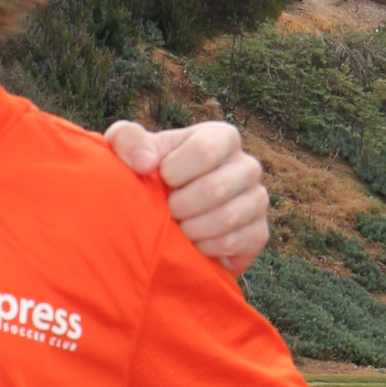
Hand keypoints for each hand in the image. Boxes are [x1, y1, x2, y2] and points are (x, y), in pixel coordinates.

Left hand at [105, 118, 268, 271]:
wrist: (164, 222)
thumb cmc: (149, 177)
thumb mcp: (128, 152)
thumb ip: (127, 139)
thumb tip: (145, 163)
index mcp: (221, 138)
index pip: (205, 149)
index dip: (174, 172)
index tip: (160, 180)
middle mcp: (246, 165)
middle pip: (216, 188)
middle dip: (179, 207)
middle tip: (166, 212)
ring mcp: (256, 199)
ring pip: (227, 217)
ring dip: (190, 229)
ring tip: (177, 228)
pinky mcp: (258, 233)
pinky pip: (234, 242)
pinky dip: (205, 248)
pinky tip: (193, 245)